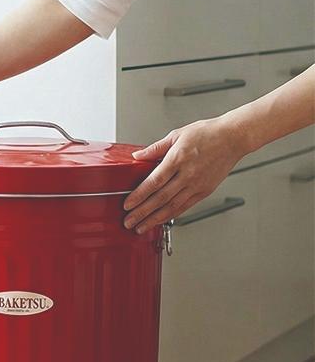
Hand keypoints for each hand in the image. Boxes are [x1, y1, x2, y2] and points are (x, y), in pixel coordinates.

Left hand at [123, 117, 247, 233]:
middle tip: (129, 222)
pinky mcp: (205, 191)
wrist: (233, 138)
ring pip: (172, 206)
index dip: (139, 195)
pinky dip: (171, 215)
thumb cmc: (207, 133)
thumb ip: (155, 148)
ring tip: (141, 227)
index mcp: (178, 158)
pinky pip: (185, 206)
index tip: (127, 204)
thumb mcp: (177, 135)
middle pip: (161, 198)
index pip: (154, 181)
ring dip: (155, 219)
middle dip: (142, 212)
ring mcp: (197, 184)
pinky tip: (160, 220)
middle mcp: (188, 174)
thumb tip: (137, 156)